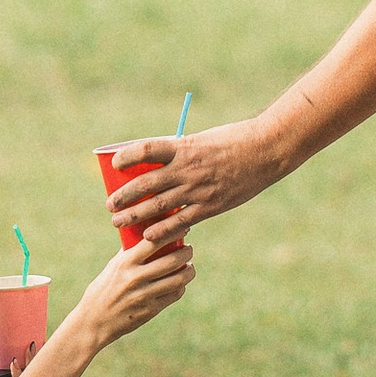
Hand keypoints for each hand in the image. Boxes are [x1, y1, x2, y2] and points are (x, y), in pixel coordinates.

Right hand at [75, 228, 196, 347]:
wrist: (94, 322)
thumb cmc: (102, 290)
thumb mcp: (113, 267)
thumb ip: (129, 252)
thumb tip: (145, 232)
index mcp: (125, 263)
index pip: (154, 241)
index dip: (172, 233)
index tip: (183, 227)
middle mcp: (135, 278)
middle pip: (172, 260)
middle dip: (187, 252)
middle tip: (188, 249)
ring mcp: (144, 296)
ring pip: (178, 279)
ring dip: (189, 270)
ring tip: (189, 266)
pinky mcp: (150, 310)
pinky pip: (174, 295)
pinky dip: (180, 287)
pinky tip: (179, 283)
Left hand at [106, 118, 278, 233]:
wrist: (265, 151)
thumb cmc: (234, 141)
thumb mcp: (203, 140)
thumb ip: (182, 154)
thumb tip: (160, 166)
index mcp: (184, 146)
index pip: (146, 149)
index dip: (127, 156)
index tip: (115, 163)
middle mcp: (187, 168)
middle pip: (145, 183)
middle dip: (123, 196)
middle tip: (110, 205)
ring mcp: (198, 189)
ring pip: (158, 205)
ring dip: (135, 215)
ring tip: (118, 222)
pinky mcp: (209, 206)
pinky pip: (180, 222)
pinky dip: (161, 230)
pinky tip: (148, 236)